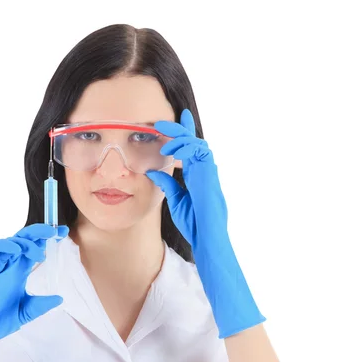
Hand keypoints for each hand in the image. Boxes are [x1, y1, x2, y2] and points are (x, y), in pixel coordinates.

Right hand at [0, 223, 68, 343]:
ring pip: (9, 241)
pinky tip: (17, 250)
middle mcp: (8, 266)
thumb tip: (60, 298)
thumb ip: (41, 304)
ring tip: (39, 254)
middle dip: (38, 232)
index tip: (63, 231)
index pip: (33, 249)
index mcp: (18, 273)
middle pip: (22, 240)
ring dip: (25, 242)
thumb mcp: (26, 312)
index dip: (46, 239)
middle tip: (54, 231)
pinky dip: (4, 245)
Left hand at [147, 109, 264, 337]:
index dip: (185, 134)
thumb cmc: (196, 225)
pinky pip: (200, 157)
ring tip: (163, 135)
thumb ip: (167, 185)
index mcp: (198, 177)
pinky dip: (186, 150)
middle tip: (162, 120)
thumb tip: (152, 171)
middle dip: (181, 129)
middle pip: (195, 143)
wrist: (209, 241)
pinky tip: (172, 149)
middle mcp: (205, 173)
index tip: (175, 120)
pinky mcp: (210, 179)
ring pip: (198, 146)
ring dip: (181, 138)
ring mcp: (209, 175)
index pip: (191, 151)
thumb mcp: (176, 201)